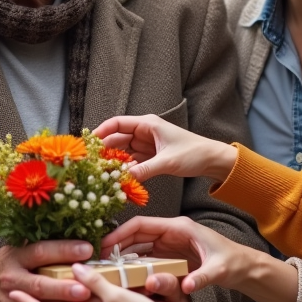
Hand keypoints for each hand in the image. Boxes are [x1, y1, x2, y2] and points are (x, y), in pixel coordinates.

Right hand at [0, 240, 93, 301]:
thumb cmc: (3, 271)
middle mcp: (10, 287)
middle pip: (40, 287)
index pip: (40, 253)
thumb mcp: (15, 252)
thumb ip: (41, 249)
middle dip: (64, 289)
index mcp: (12, 261)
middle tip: (86, 290)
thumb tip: (78, 241)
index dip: (63, 251)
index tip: (86, 250)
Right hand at [92, 115, 237, 183]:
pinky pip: (132, 161)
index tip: (89, 143)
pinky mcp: (150, 156)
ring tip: (101, 172)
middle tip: (91, 163)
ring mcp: (147, 145)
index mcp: (148, 124)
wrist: (212, 160)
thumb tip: (123, 178)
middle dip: (104, 150)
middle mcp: (144, 132)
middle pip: (117, 138)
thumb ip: (145, 170)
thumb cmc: (193, 153)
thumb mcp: (167, 162)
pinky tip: (118, 178)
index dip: (101, 131)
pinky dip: (124, 168)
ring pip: (123, 151)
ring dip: (114, 161)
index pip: (117, 123)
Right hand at [104, 216, 297, 301]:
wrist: (245, 267)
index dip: (122, 233)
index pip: (143, 225)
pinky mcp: (171, 254)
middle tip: (99, 258)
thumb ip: (202, 277)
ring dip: (123, 254)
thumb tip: (187, 287)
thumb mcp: (219, 270)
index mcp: (179, 228)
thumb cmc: (233, 262)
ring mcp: (170, 243)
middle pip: (136, 234)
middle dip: (117, 244)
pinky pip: (146, 256)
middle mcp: (171, 232)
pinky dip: (133, 262)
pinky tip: (123, 272)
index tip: (106, 244)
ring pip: (139, 245)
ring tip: (106, 266)